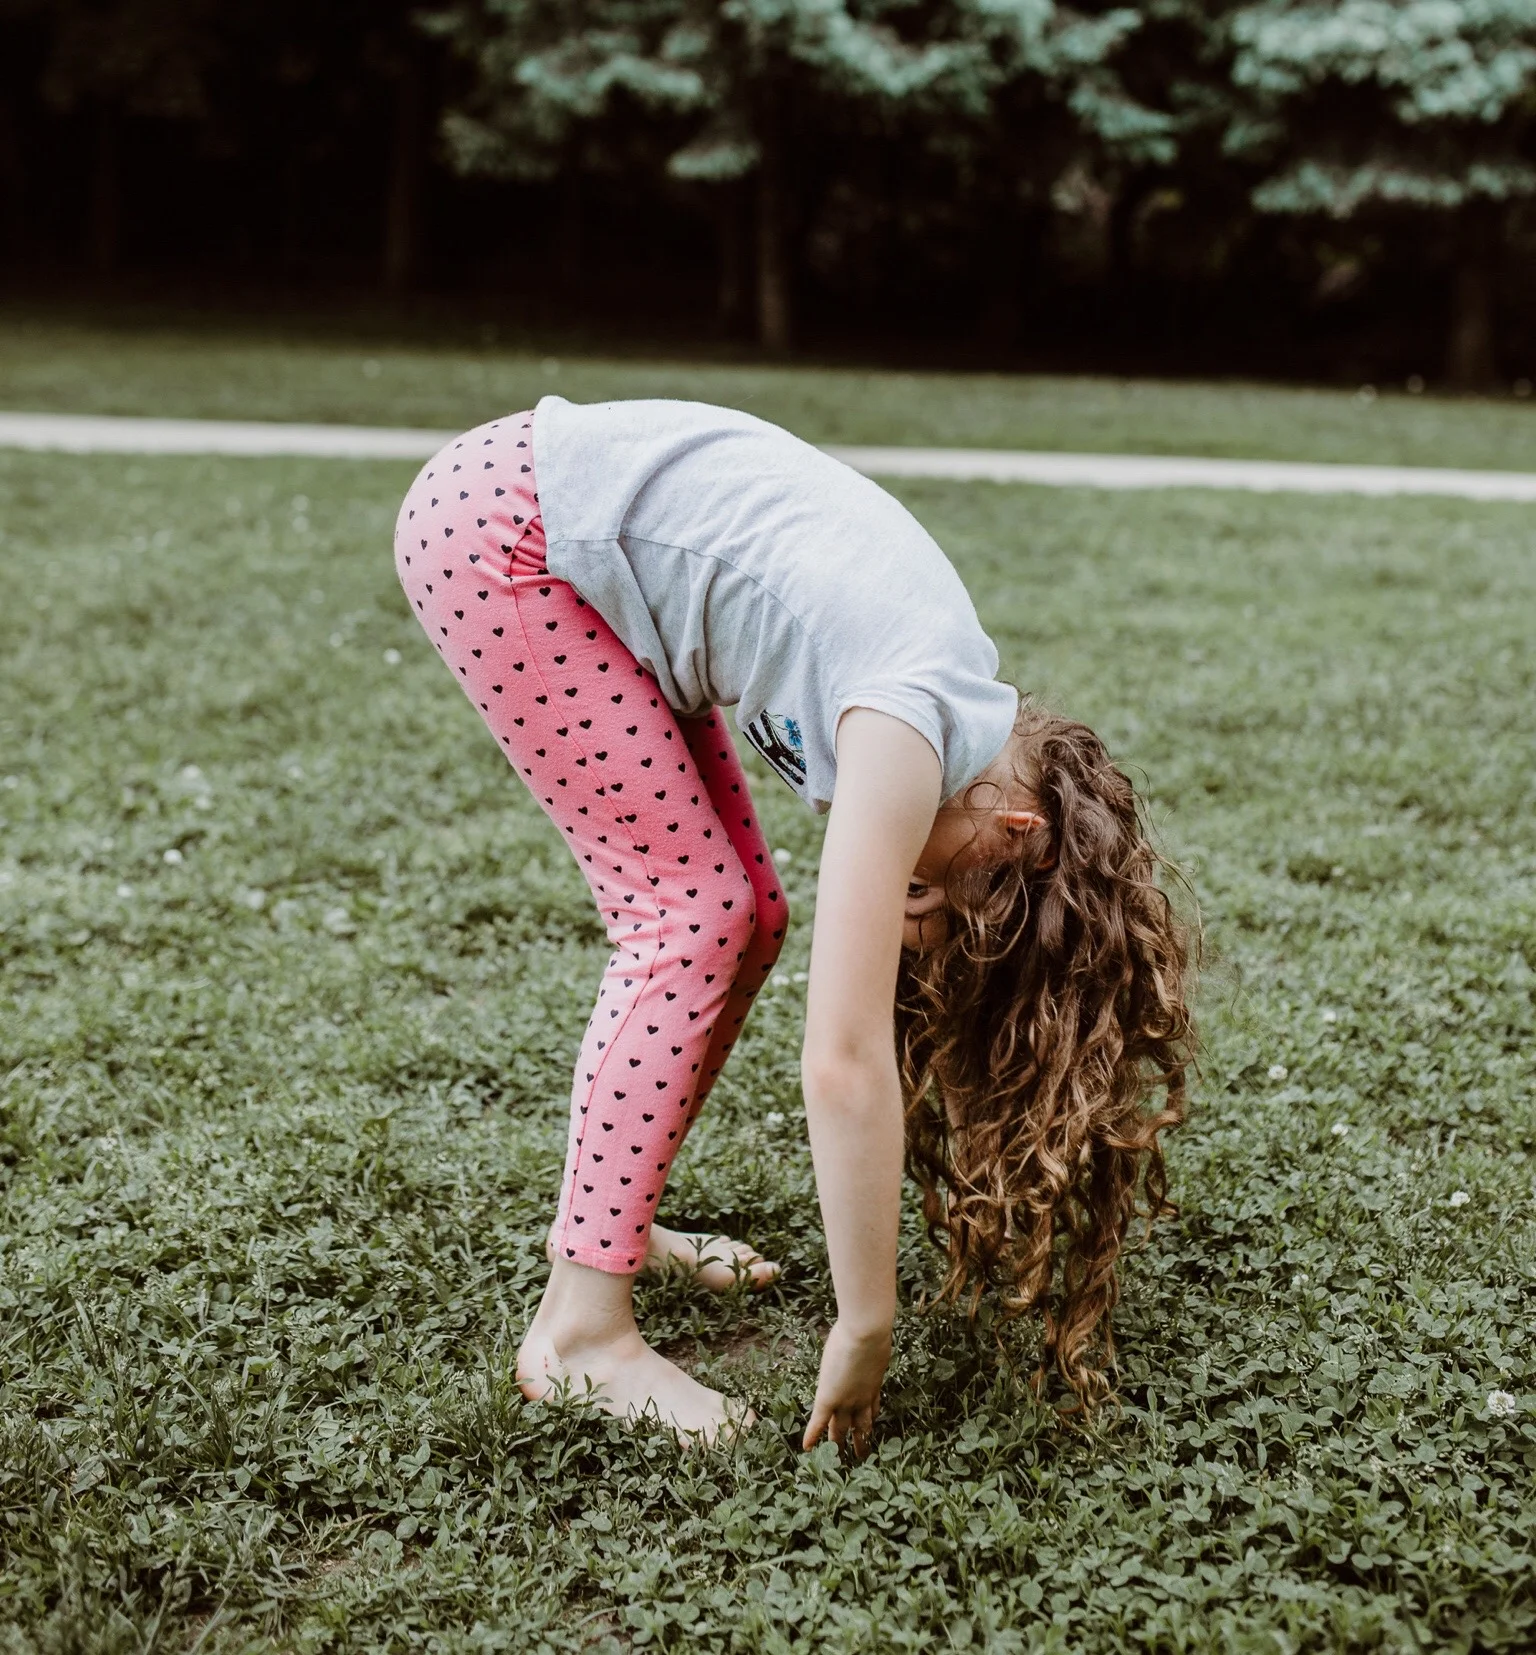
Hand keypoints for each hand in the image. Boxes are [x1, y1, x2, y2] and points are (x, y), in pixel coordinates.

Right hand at [803, 1320, 891, 1455]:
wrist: (866, 1333)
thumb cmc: (872, 1330)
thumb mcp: (875, 1343)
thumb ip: (873, 1349)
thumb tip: (875, 1340)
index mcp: (872, 1384)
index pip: (872, 1407)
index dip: (869, 1420)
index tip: (870, 1430)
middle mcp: (861, 1397)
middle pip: (860, 1424)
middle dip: (860, 1440)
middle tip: (861, 1457)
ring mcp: (845, 1400)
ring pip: (841, 1428)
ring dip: (839, 1444)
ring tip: (838, 1460)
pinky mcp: (828, 1398)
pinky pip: (819, 1421)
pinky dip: (813, 1435)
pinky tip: (806, 1448)